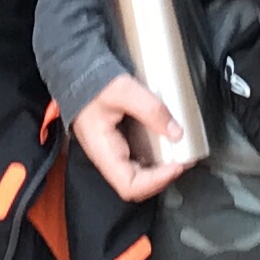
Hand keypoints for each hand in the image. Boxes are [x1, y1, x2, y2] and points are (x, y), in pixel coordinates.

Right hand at [71, 73, 195, 203]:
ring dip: (160, 170)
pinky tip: (167, 145)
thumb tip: (176, 133)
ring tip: (179, 155)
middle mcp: (106, 157)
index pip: (129, 185)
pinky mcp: (117, 144)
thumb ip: (151, 110)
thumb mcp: (123, 90)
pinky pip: (138, 160)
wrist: (76, 73)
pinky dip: (156, 159)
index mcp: (103, 151)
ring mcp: (111, 152)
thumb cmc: (92, 84)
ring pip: (138, 176)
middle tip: (183, 161)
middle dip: (162, 178)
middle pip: (136, 186)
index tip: (176, 165)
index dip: (155, 182)